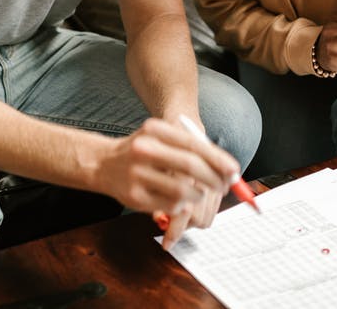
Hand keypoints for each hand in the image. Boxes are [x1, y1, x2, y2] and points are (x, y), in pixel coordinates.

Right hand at [96, 117, 238, 247]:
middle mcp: (143, 149)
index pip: (193, 144)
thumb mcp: (161, 137)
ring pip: (182, 189)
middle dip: (213, 179)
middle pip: (190, 166)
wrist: (103, 163)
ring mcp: (136, 173)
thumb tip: (227, 169)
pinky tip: (182, 202)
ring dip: (198, 195)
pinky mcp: (133, 196)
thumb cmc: (141, 150)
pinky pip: (169, 205)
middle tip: (223, 187)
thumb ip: (190, 147)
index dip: (218, 159)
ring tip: (200, 194)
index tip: (234, 171)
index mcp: (154, 130)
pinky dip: (182, 206)